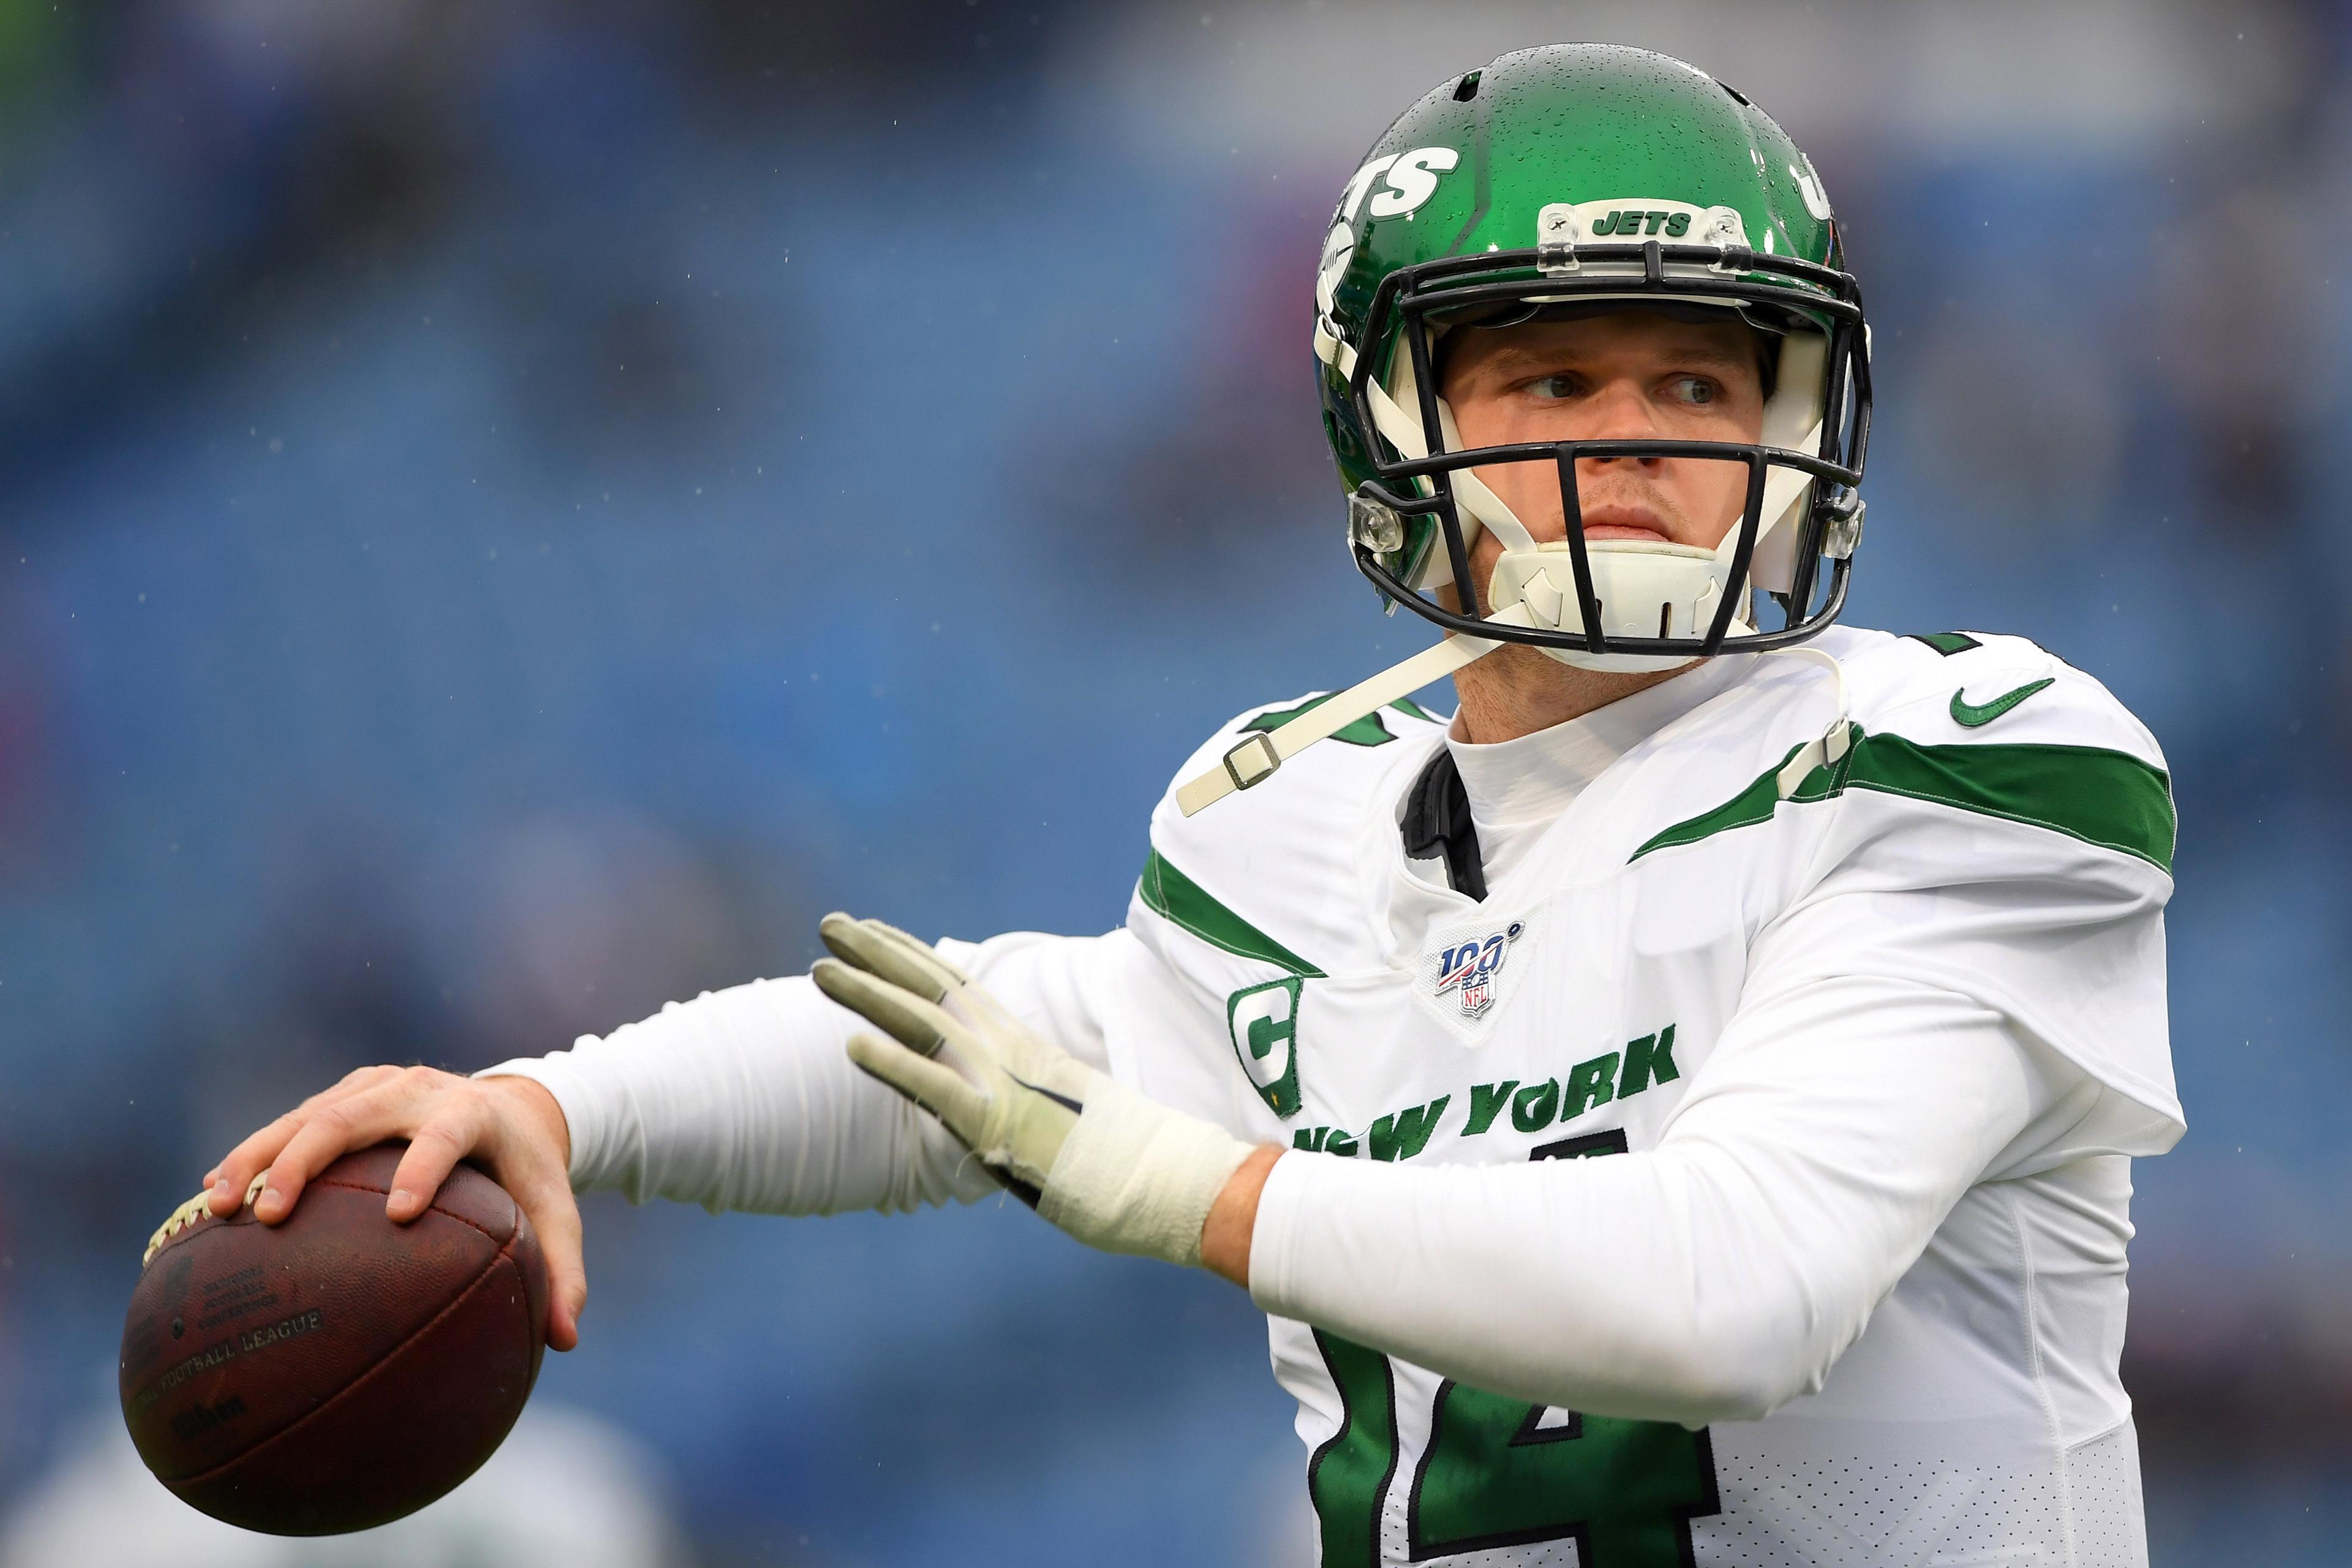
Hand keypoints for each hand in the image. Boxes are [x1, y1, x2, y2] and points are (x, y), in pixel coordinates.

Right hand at [201, 1067, 587, 1350]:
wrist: (512, 1107)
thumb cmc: (529, 1175)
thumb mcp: (556, 1217)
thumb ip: (564, 1275)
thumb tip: (565, 1343)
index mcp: (475, 1114)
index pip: (448, 1136)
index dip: (424, 1167)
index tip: (400, 1215)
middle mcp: (419, 1090)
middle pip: (353, 1116)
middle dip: (306, 1160)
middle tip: (270, 1216)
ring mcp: (377, 1086)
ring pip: (308, 1115)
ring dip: (258, 1156)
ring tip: (217, 1208)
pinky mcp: (346, 1092)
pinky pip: (291, 1121)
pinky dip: (251, 1155)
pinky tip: (210, 1201)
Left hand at [811, 913, 1257, 1267]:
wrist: (1165, 1178)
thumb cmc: (1117, 1158)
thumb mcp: (1058, 1111)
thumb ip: (1021, 1096)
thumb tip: (997, 1103)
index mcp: (1021, 1046)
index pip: (957, 985)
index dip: (910, 954)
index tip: (871, 930)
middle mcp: (1007, 1051)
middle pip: (932, 987)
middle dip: (876, 953)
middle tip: (827, 922)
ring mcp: (1001, 1083)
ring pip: (923, 1024)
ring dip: (867, 994)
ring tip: (818, 969)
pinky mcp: (997, 1123)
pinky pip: (934, 1088)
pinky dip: (891, 1064)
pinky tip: (849, 1045)